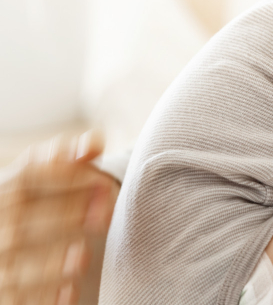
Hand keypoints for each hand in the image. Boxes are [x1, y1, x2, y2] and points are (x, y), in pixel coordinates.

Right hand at [0, 132, 118, 304]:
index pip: (28, 176)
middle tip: (104, 214)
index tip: (102, 180)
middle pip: (20, 221)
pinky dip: (42, 297)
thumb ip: (68, 157)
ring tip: (83, 255)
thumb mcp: (42, 176)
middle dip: (66, 217)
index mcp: (2, 190)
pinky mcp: (1, 293)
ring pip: (13, 265)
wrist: (5, 238)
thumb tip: (95, 141)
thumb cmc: (30, 202)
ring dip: (50, 262)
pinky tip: (68, 291)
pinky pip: (15, 298)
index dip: (66, 178)